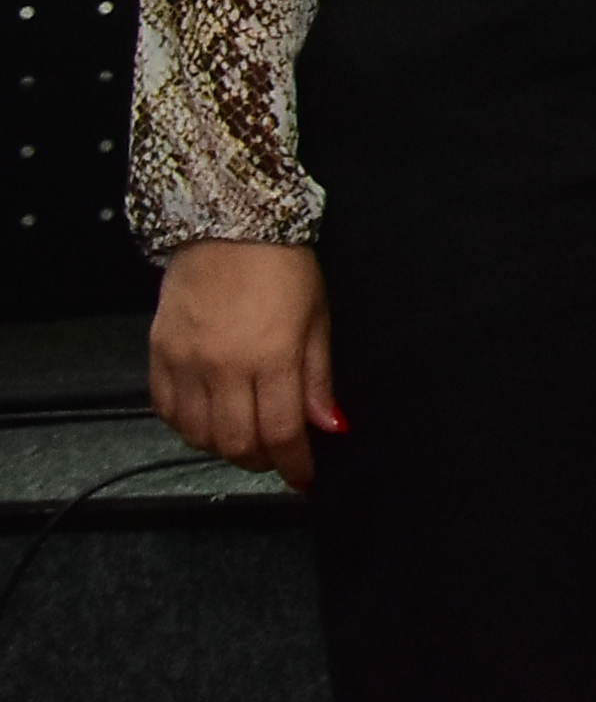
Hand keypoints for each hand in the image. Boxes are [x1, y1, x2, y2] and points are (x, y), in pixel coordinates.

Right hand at [150, 240, 338, 490]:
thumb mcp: (318, 316)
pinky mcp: (159, 355)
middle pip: (237, 443)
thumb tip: (330, 425)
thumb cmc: (281, 263)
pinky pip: (167, 411)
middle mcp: (224, 366)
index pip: (283, 432)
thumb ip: (318, 377)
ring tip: (246, 436)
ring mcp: (187, 362)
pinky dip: (188, 426)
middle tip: (277, 457)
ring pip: (199, 435)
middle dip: (262, 460)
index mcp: (272, 356)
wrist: (228, 225)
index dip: (295, 463)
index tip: (304, 475)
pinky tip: (208, 418)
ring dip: (225, 447)